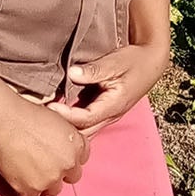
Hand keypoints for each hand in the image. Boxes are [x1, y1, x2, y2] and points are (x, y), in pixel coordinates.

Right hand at [0, 97, 89, 195]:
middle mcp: (68, 164)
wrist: (4, 121)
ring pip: (52, 189)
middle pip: (70, 177)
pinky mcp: (31, 190)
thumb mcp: (58, 119)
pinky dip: (25, 189)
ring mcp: (51, 179)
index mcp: (78, 145)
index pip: (81, 160)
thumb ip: (67, 137)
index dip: (68, 157)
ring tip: (28, 169)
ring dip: (44, 182)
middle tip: (42, 163)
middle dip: (59, 172)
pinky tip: (17, 175)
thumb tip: (64, 148)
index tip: (57, 154)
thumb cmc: (27, 114)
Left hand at [50, 42, 169, 137]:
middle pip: (83, 133)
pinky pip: (88, 125)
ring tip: (49, 120)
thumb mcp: (115, 62)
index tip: (48, 106)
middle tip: (43, 119)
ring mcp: (109, 116)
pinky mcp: (106, 112)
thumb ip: (94, 70)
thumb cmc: (134, 61)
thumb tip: (72, 74)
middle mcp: (110, 116)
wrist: (152, 63)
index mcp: (113, 106)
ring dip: (69, 129)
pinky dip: (74, 124)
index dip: (65, 116)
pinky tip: (61, 117)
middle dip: (63, 129)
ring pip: (85, 133)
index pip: (85, 118)